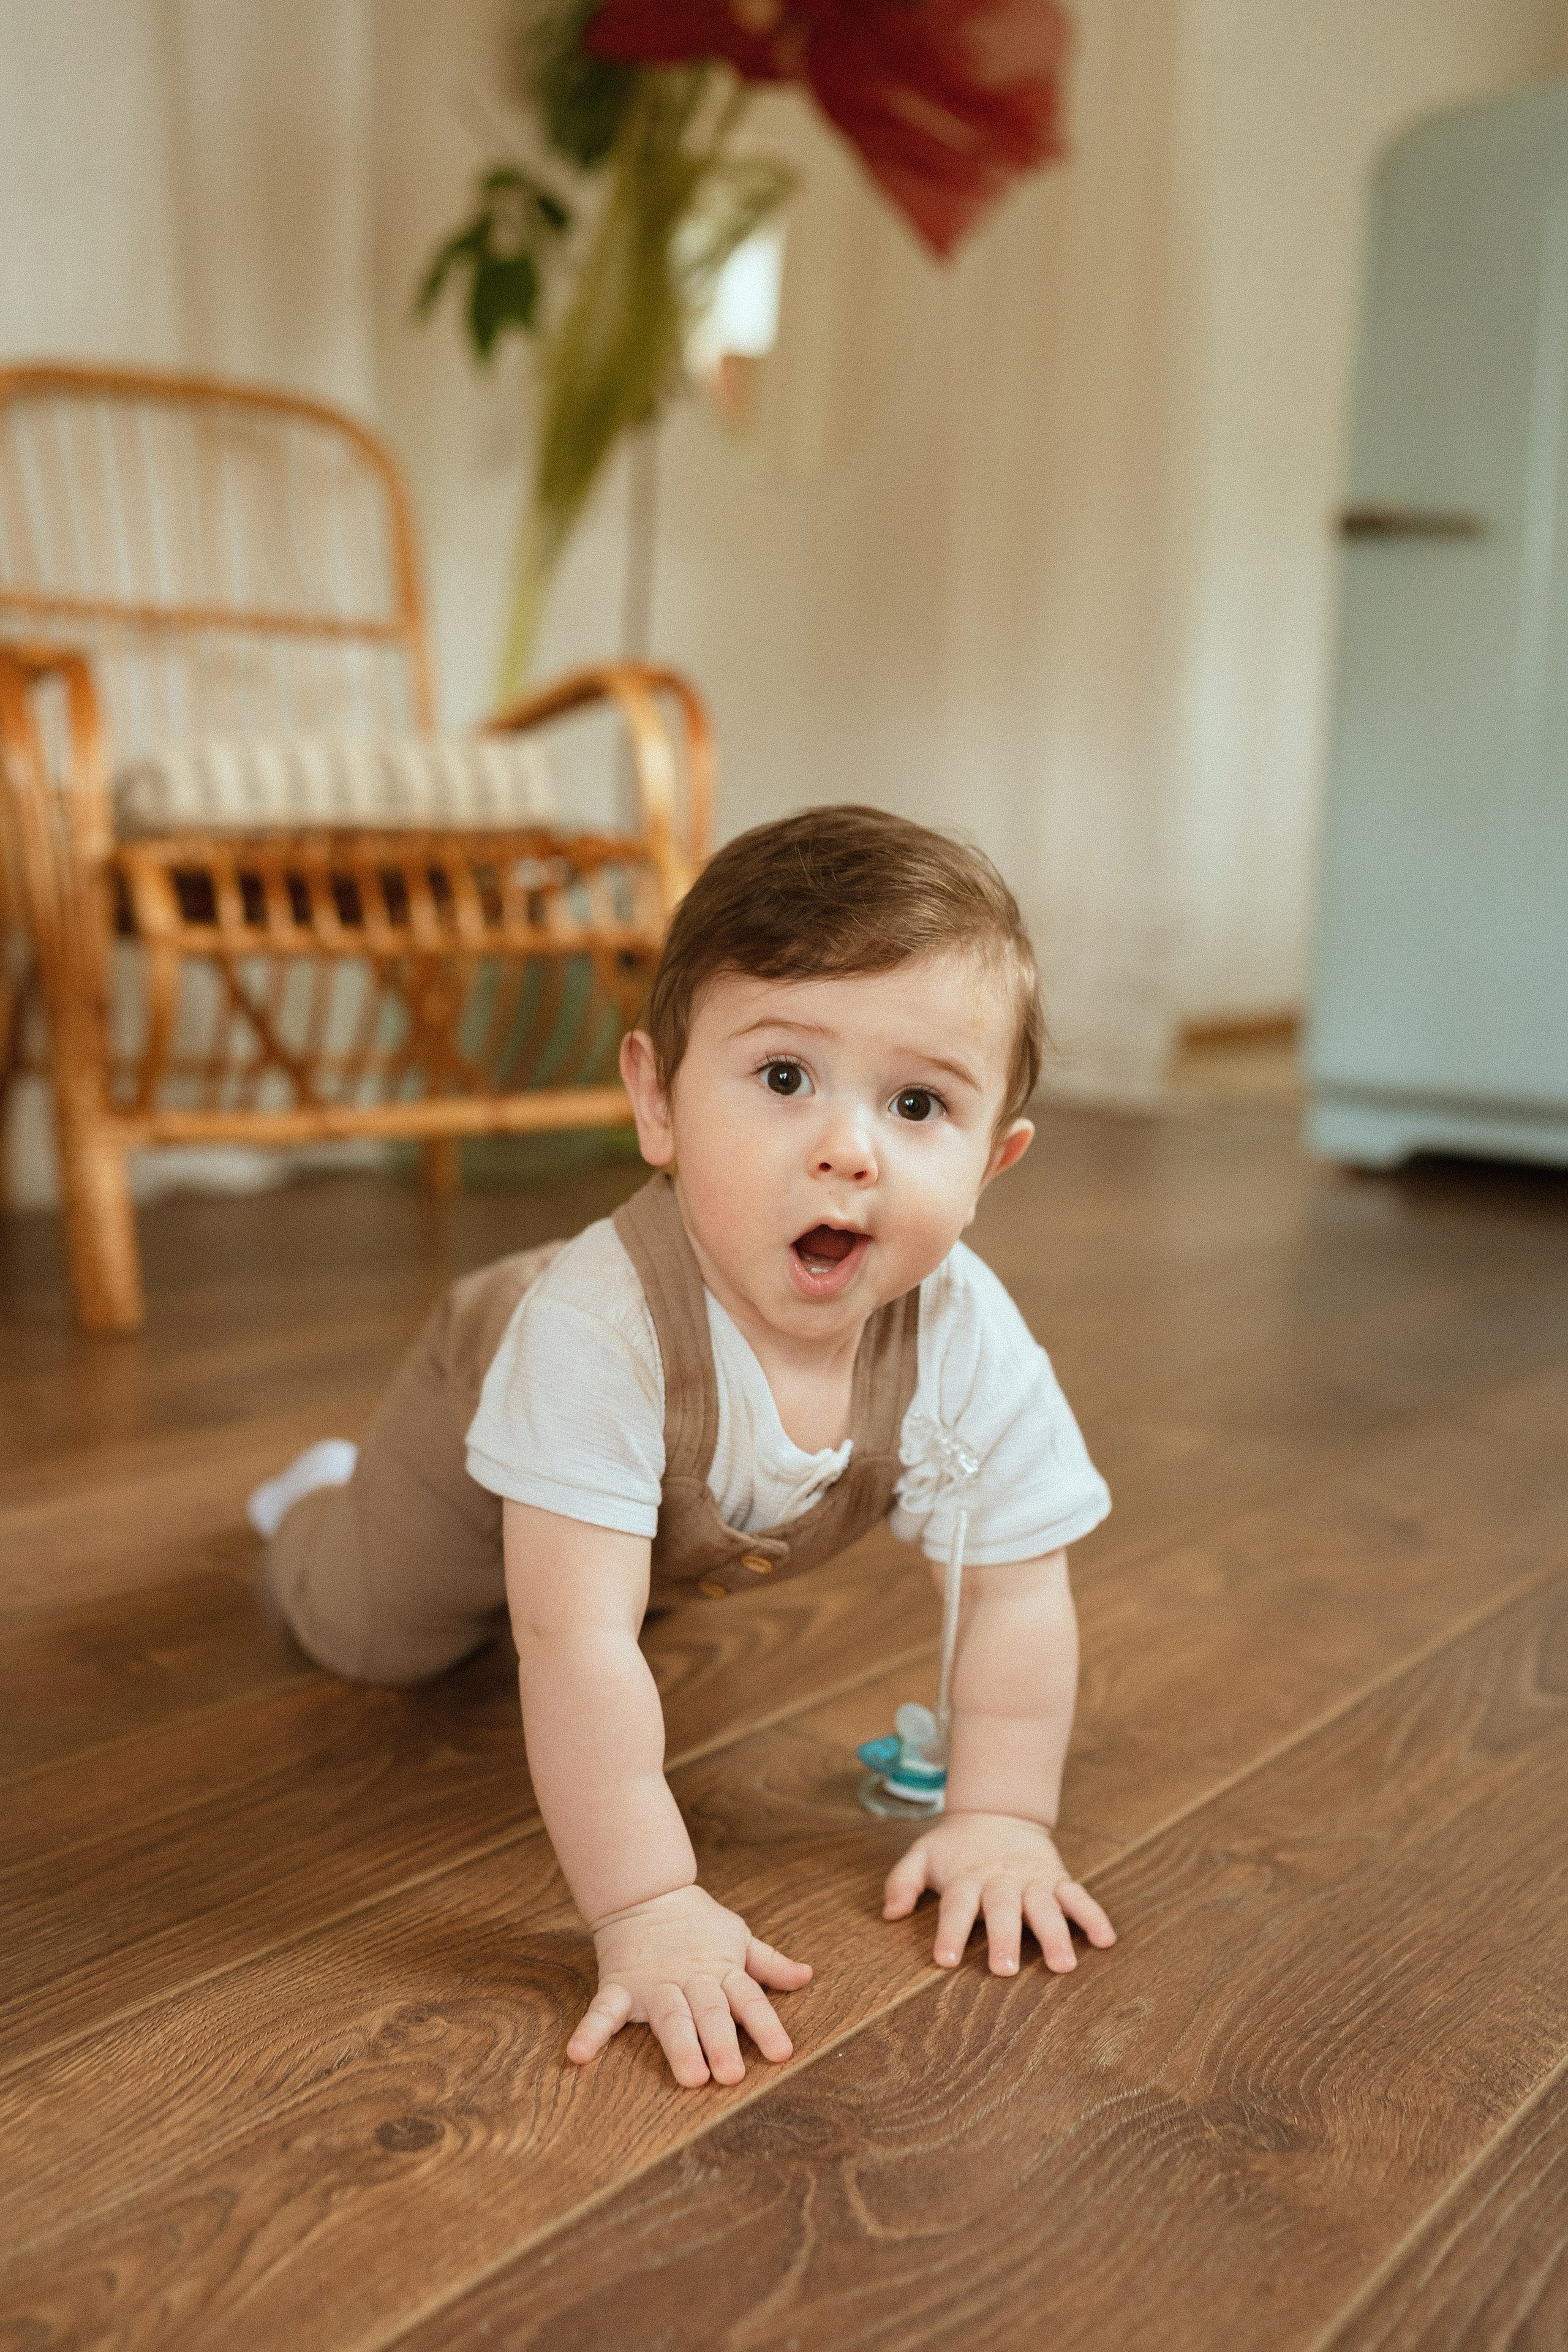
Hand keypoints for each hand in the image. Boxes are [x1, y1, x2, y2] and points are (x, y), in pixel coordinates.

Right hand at [568, 1883, 812, 2086]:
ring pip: (671, 2016)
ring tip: (691, 2076)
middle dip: (722, 2042)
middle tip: (732, 2075)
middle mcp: (690, 1980)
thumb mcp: (738, 1937)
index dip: (765, 2025)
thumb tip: (806, 1976)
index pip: (749, 2000)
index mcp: (721, 1971)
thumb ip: (769, 1963)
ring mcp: (654, 1984)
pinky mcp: (620, 1987)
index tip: (782, 2053)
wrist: (646, 1893)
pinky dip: (591, 2032)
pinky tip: (578, 2055)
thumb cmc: (698, 1923)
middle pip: (710, 2012)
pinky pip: (604, 2011)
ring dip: (680, 2045)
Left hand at [883, 1811, 1115, 1975]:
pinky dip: (1092, 1916)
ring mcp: (1032, 1880)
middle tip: (1005, 1969)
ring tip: (1063, 1965)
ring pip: (1044, 1906)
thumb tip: (890, 1913)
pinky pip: (1077, 1896)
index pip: (956, 1905)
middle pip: (1002, 1908)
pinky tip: (1106, 1940)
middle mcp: (1001, 1880)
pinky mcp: (1057, 1879)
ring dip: (1055, 1934)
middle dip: (1004, 1937)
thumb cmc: (955, 1847)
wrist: (997, 1812)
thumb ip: (902, 1880)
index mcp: (966, 1878)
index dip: (949, 1931)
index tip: (944, 1960)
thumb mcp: (922, 1854)